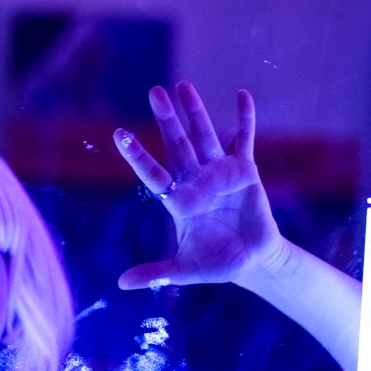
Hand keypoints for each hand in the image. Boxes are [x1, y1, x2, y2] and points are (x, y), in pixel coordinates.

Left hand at [112, 82, 286, 289]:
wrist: (252, 262)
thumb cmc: (216, 263)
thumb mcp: (184, 270)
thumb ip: (155, 273)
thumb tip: (120, 284)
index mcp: (178, 200)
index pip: (153, 173)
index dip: (137, 155)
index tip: (119, 135)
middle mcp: (195, 181)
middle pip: (177, 144)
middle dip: (166, 119)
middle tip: (154, 92)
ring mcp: (219, 173)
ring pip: (205, 136)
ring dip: (196, 112)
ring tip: (183, 86)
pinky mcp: (245, 172)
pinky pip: (244, 140)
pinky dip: (244, 119)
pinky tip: (242, 95)